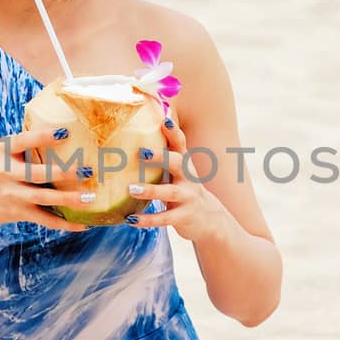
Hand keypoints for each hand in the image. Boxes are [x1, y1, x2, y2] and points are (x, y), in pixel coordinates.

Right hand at [0, 125, 92, 234]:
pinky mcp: (21, 213)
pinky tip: (84, 224)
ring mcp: (13, 195)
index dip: (42, 137)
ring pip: (43, 198)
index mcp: (3, 152)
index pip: (22, 142)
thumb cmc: (0, 169)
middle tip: (87, 170)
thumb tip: (66, 127)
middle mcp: (6, 173)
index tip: (65, 132)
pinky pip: (45, 220)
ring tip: (90, 197)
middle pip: (36, 174)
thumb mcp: (4, 152)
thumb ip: (27, 142)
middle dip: (62, 173)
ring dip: (68, 199)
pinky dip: (65, 223)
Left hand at [124, 106, 228, 241]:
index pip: (180, 143)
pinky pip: (165, 218)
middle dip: (161, 157)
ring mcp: (188, 197)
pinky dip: (148, 219)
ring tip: (131, 189)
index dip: (173, 132)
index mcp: (184, 164)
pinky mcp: (184, 217)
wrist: (208, 219)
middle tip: (141, 153)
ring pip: (170, 192)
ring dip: (150, 190)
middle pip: (178, 163)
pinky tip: (131, 219)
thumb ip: (162, 156)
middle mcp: (189, 178)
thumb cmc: (183, 189)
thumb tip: (137, 133)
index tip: (163, 120)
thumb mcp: (177, 172)